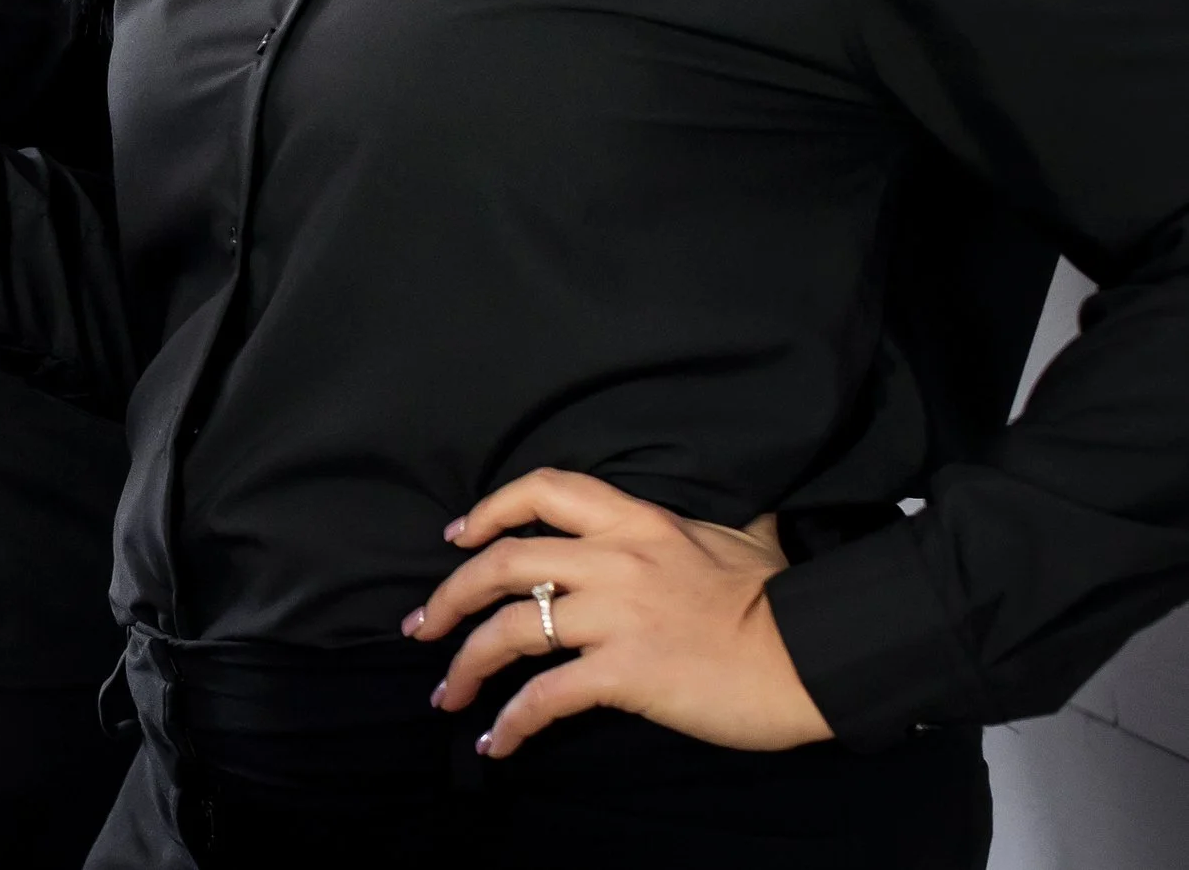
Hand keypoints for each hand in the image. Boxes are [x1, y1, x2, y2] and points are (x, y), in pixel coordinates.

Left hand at [404, 468, 833, 756]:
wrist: (812, 656)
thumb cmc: (781, 602)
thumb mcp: (747, 540)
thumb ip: (725, 525)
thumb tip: (753, 515)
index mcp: (636, 522)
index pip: (544, 491)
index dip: (489, 510)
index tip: (456, 538)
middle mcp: (614, 559)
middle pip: (503, 562)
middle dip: (450, 595)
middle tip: (422, 626)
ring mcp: (616, 616)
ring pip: (511, 629)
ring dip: (465, 663)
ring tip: (445, 694)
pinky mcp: (624, 673)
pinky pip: (545, 696)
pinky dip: (510, 722)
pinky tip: (495, 743)